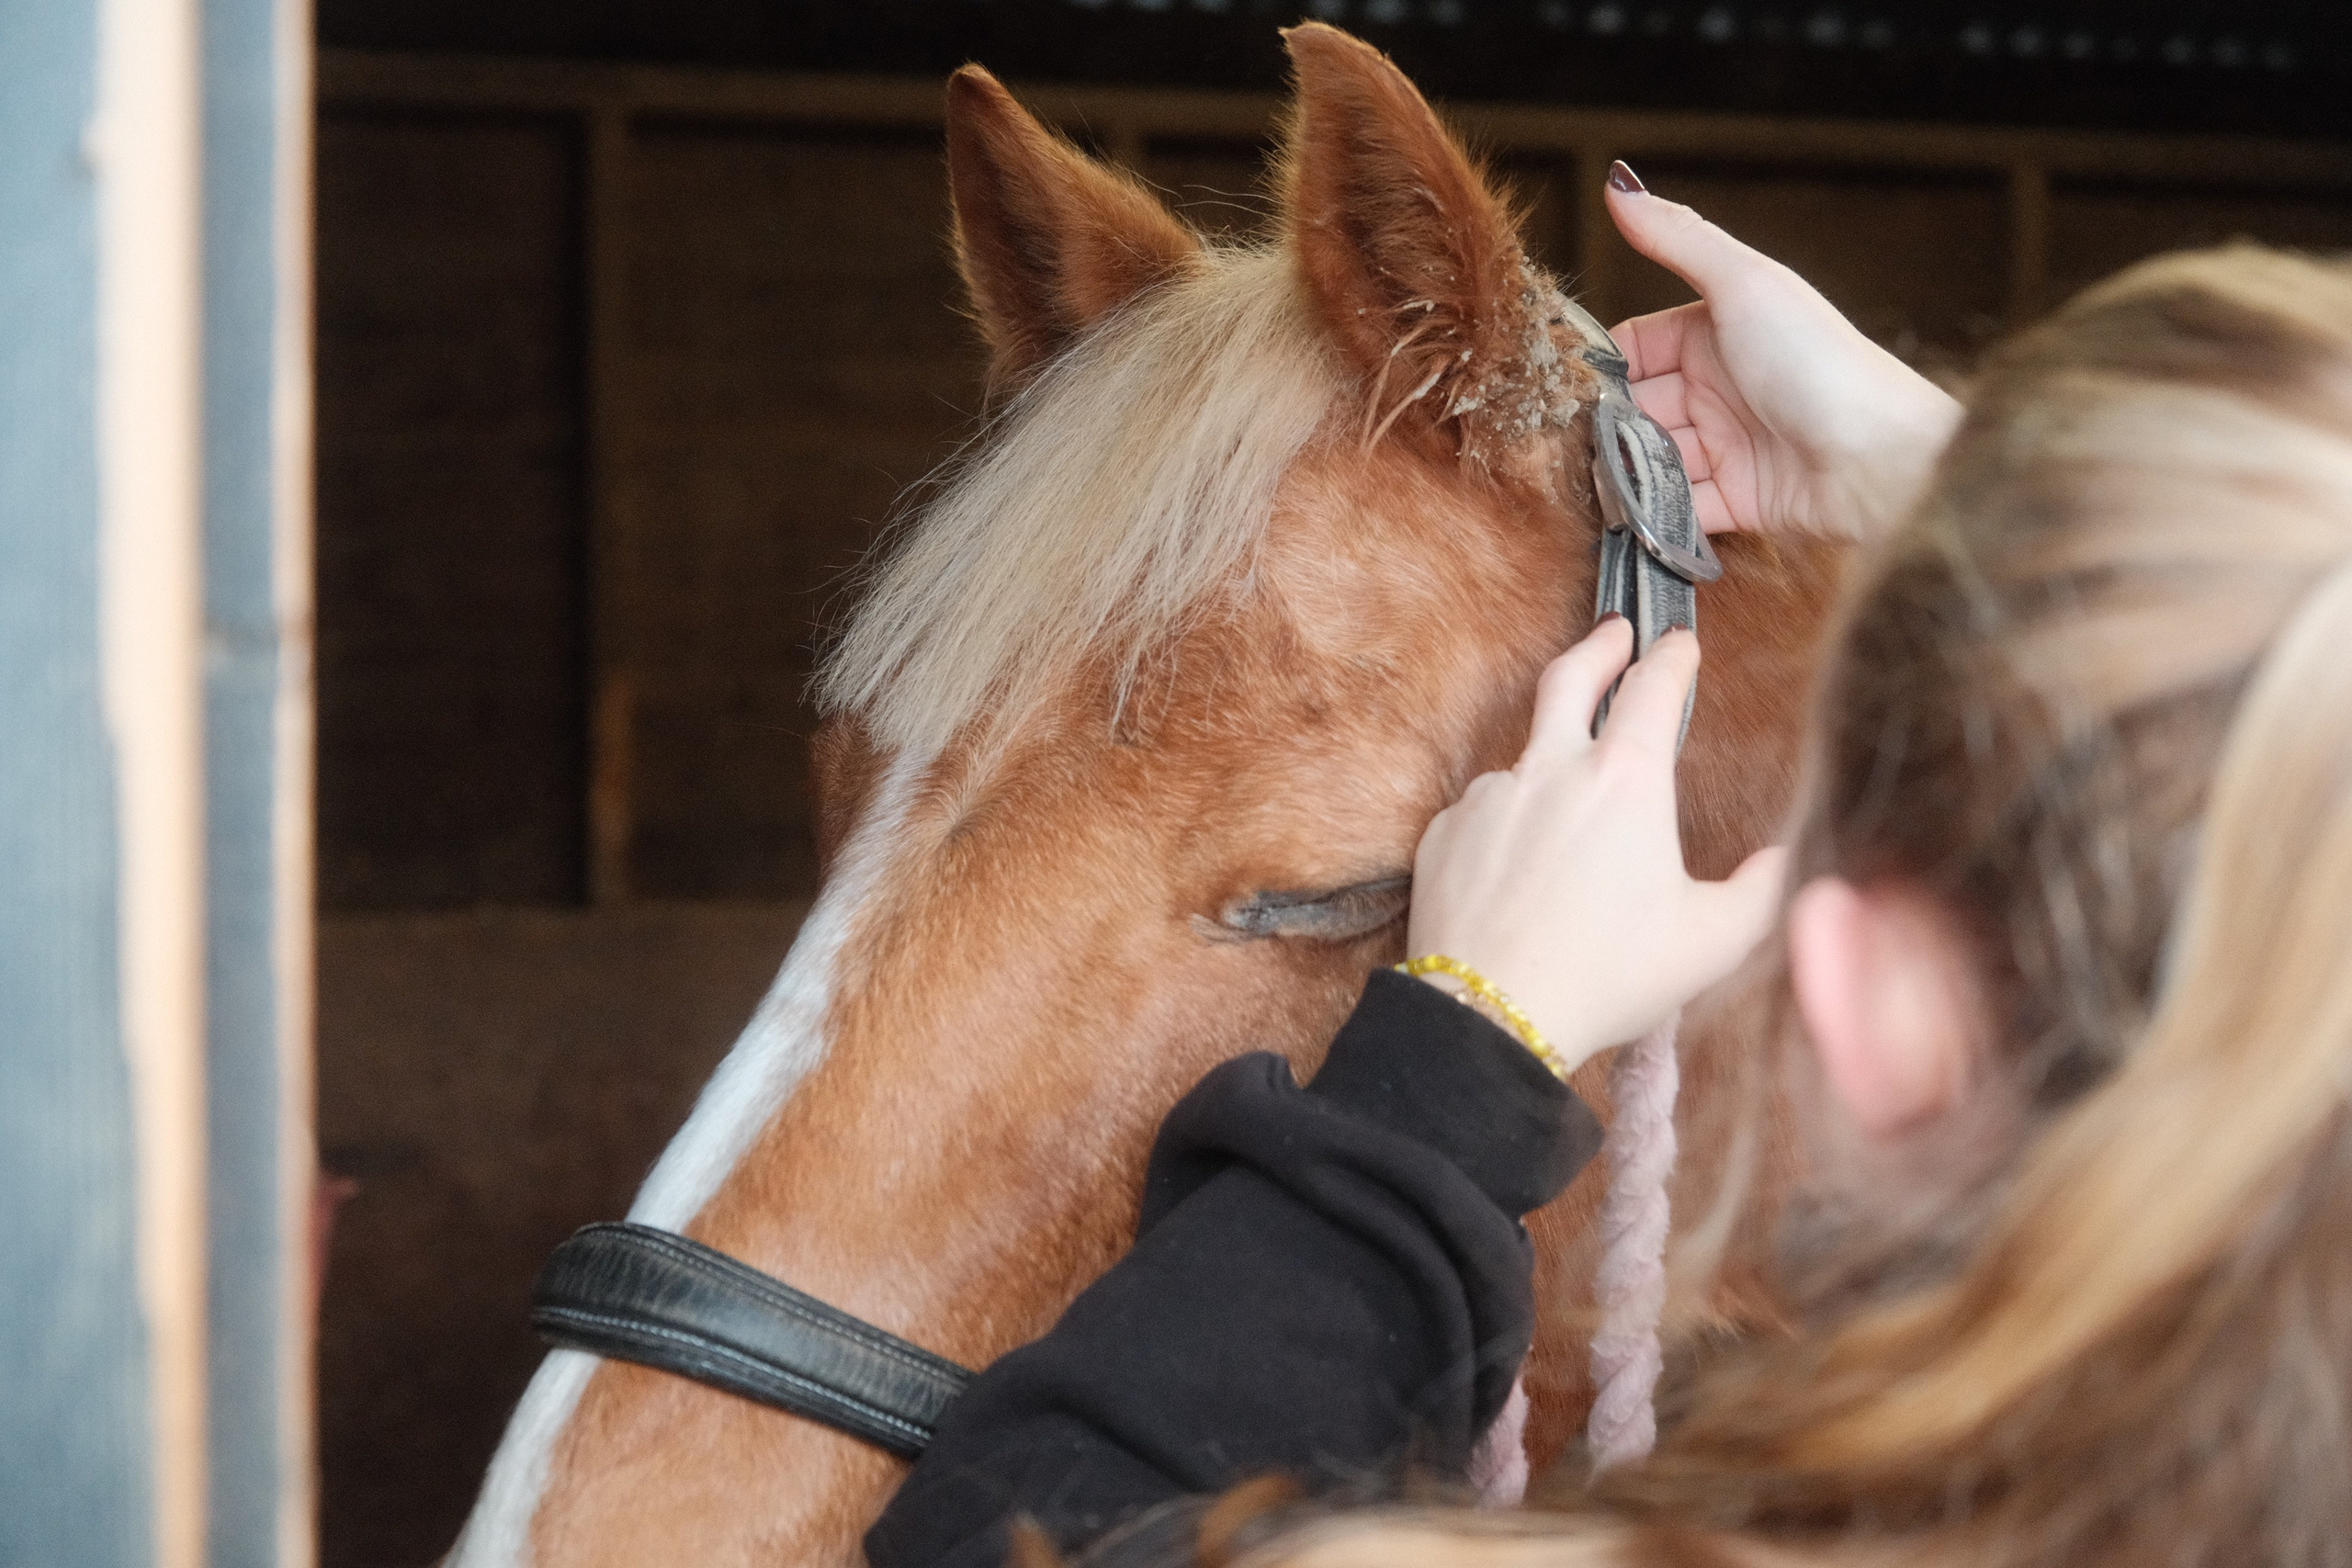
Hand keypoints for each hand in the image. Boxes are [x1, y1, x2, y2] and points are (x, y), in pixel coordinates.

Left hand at [1405, 618, 1786, 1073]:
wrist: (1492, 1015)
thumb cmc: (1608, 977)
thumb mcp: (1712, 941)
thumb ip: (1758, 891)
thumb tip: (1780, 858)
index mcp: (1626, 780)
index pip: (1654, 687)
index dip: (1672, 657)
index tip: (1680, 644)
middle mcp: (1552, 770)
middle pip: (1570, 678)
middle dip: (1599, 646)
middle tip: (1615, 633)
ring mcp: (1490, 797)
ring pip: (1526, 761)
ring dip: (1552, 767)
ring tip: (1571, 819)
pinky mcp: (1445, 832)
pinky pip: (1485, 814)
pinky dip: (1509, 825)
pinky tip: (1522, 869)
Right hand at [1603, 166, 1961, 542]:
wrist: (1881, 458)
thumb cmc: (1821, 362)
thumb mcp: (1744, 283)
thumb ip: (1677, 238)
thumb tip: (1618, 182)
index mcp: (1720, 331)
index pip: (1640, 345)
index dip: (1604, 363)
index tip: (1562, 384)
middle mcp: (1721, 387)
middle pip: (1639, 406)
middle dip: (1607, 423)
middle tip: (1568, 441)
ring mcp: (1728, 446)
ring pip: (1652, 459)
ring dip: (1625, 471)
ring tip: (1593, 481)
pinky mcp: (1737, 502)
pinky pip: (1678, 509)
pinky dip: (1652, 515)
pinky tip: (1626, 514)